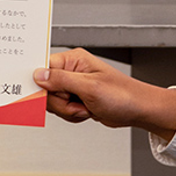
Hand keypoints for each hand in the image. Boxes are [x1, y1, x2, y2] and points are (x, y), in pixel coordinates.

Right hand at [34, 49, 175, 141]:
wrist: (138, 110)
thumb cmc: (122, 95)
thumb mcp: (89, 87)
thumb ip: (61, 80)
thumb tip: (38, 75)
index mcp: (73, 60)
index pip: (43, 67)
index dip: (40, 83)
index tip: (39, 95)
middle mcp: (71, 70)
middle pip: (45, 89)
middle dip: (60, 102)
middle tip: (76, 102)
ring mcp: (74, 85)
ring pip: (53, 102)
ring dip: (68, 110)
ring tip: (86, 107)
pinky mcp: (76, 98)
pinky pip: (62, 110)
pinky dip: (73, 115)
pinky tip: (87, 111)